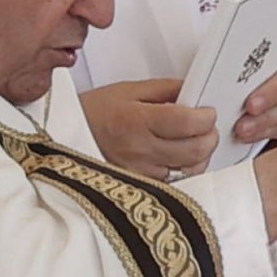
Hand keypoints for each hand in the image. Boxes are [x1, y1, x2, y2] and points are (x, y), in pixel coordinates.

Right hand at [85, 80, 219, 178]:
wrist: (67, 137)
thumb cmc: (95, 113)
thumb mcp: (129, 90)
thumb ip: (165, 89)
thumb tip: (195, 90)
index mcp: (136, 121)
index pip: (185, 122)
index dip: (206, 117)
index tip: (209, 112)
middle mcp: (139, 150)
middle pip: (194, 150)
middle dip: (210, 137)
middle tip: (209, 127)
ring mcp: (140, 172)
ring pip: (190, 170)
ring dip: (202, 156)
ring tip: (197, 141)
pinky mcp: (141, 187)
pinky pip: (176, 181)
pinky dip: (185, 169)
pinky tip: (181, 157)